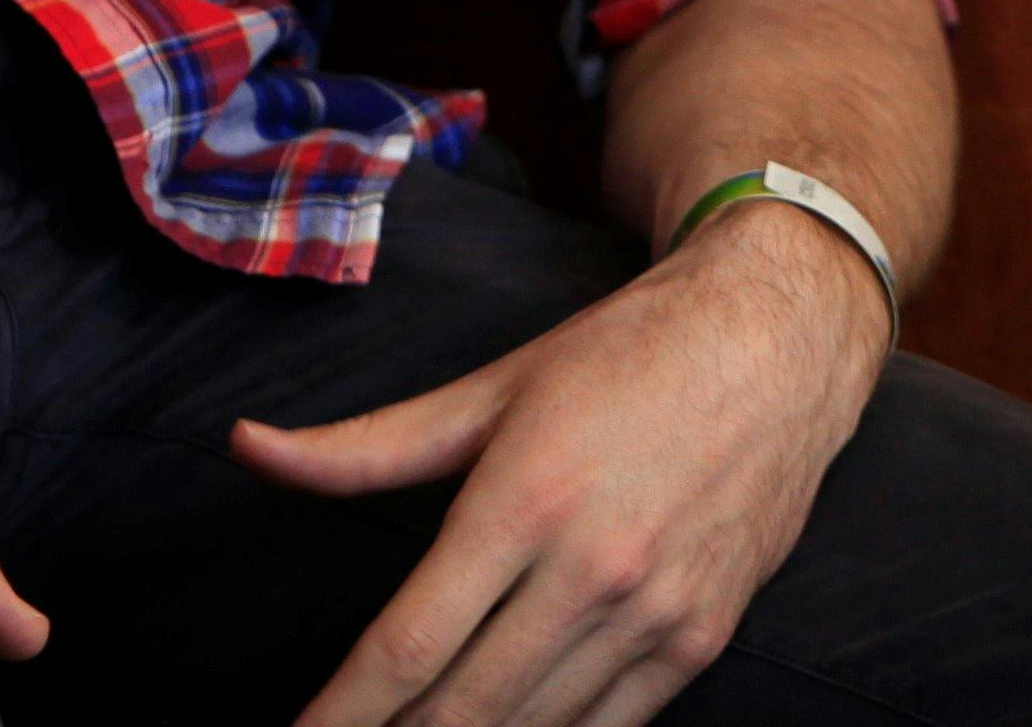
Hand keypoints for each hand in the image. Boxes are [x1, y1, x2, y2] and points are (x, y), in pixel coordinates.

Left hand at [230, 191, 895, 726]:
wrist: (781, 342)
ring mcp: (656, 612)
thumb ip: (367, 445)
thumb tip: (250, 448)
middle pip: (462, 709)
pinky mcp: (702, 638)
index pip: (407, 647)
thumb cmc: (627, 354)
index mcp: (524, 500)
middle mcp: (592, 568)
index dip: (341, 714)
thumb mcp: (493, 387)